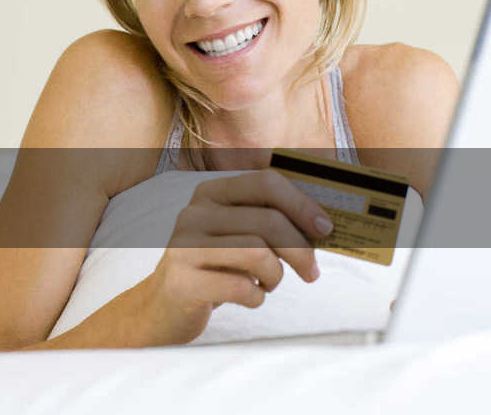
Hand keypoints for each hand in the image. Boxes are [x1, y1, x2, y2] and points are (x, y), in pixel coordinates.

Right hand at [140, 169, 333, 345]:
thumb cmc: (214, 268)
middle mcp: (194, 213)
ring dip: (276, 275)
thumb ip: (268, 220)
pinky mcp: (183, 282)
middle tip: (312, 272)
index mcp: (210, 193)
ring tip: (269, 283)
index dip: (302, 204)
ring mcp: (184, 247)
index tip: (325, 229)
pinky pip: (241, 287)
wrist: (164, 306)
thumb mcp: (234, 234)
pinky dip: (257, 297)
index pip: (265, 183)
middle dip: (300, 250)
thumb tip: (323, 222)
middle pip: (267, 221)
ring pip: (257, 253)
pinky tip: (250, 297)